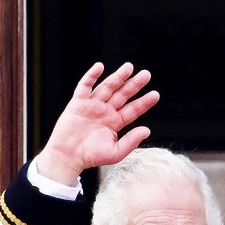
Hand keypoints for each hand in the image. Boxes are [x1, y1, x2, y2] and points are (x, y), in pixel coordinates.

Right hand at [36, 62, 159, 184]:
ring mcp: (92, 105)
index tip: (156, 94)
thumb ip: (131, 141)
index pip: (133, 109)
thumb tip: (147, 130)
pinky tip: (100, 67)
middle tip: (146, 74)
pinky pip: (85, 86)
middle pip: (122, 94)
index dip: (144, 102)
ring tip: (129, 67)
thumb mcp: (116, 152)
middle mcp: (105, 111)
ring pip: (107, 87)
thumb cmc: (91, 156)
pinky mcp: (78, 102)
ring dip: (118, 77)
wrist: (69, 156)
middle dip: (134, 84)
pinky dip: (91, 76)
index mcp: (115, 122)